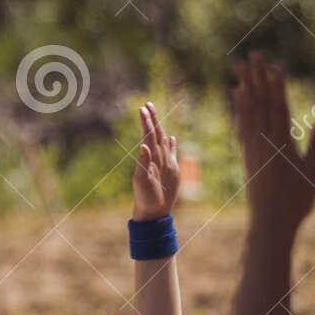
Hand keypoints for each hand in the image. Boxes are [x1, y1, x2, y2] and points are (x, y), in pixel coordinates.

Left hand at [132, 102, 179, 219]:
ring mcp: (165, 162)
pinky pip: (172, 154)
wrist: (154, 210)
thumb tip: (144, 145)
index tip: (143, 108)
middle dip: (152, 119)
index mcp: (148, 157)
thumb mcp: (142, 180)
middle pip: (155, 134)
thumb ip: (143, 163)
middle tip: (148, 104)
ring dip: (160, 128)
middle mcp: (156, 157)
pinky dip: (172, 145)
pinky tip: (171, 138)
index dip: (147, 122)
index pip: (148, 135)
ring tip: (156, 115)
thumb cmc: (144, 196)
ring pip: (163, 141)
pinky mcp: (173, 170)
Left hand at [233, 53, 314, 238]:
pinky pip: (243, 125)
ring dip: (246, 86)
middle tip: (254, 54)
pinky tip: (238, 95)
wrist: (271, 223)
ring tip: (240, 66)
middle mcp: (264, 142)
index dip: (277, 85)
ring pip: (248, 111)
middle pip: (261, 103)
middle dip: (258, 77)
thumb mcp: (312, 174)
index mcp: (282, 144)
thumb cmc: (297, 201)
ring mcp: (253, 148)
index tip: (275, 65)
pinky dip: (241, 108)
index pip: (279, 108)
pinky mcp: (248, 155)